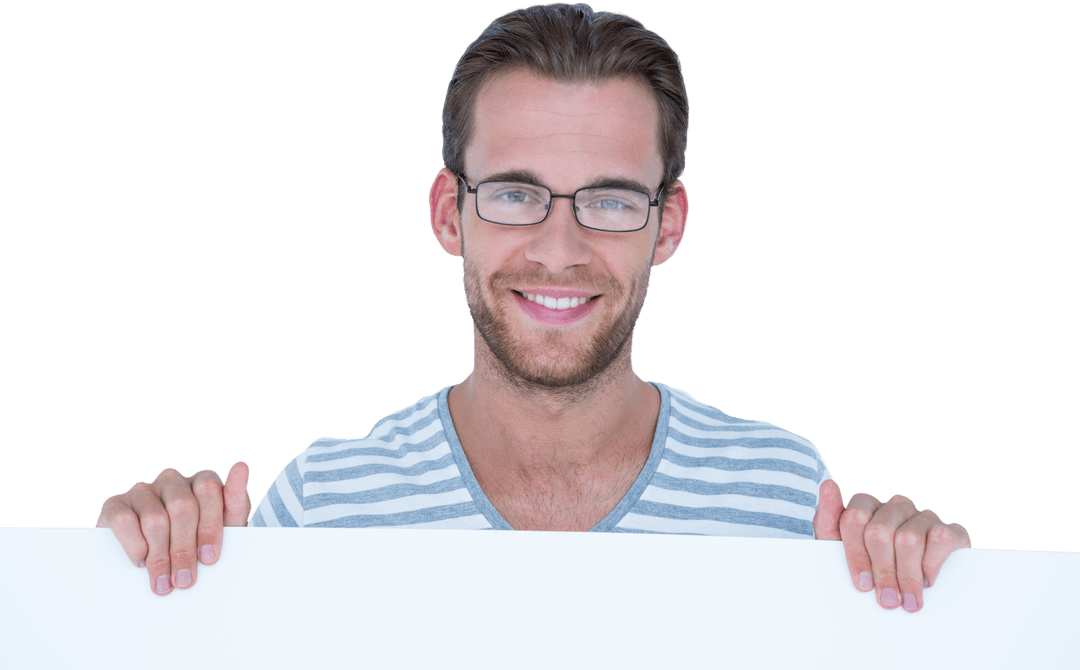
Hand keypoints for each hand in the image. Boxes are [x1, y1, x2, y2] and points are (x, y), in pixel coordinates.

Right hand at [96, 461, 250, 595]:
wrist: (164, 564)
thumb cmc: (200, 543)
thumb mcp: (226, 528)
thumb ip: (236, 501)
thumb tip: (242, 466)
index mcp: (201, 481)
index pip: (208, 490)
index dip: (209, 527)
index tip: (209, 559)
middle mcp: (172, 480)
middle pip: (182, 507)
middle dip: (185, 549)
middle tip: (185, 580)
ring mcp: (142, 490)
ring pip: (155, 519)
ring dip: (160, 556)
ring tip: (163, 582)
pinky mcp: (115, 504)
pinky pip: (124, 522)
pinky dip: (134, 545)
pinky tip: (141, 562)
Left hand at [812, 479, 970, 611]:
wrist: (907, 586)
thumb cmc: (866, 566)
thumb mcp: (838, 548)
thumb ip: (828, 518)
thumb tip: (828, 485)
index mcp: (866, 505)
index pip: (854, 519)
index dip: (857, 556)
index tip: (862, 585)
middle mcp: (895, 505)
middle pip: (880, 532)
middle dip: (882, 571)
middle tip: (887, 600)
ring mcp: (923, 515)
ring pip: (909, 539)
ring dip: (907, 576)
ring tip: (907, 600)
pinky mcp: (950, 529)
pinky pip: (941, 539)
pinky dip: (932, 565)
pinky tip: (927, 581)